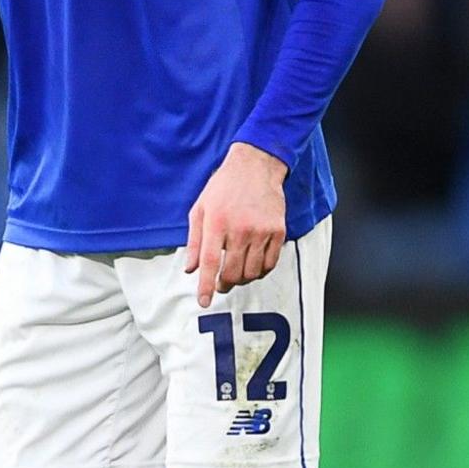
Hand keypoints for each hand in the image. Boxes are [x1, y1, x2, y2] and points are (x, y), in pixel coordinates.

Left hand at [181, 142, 289, 307]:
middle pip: (233, 272)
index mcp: (216, 222)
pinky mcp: (278, 231)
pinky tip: (253, 265)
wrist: (256, 166)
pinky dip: (261, 271)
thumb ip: (194, 241)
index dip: (206, 286)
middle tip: (222, 284)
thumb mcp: (200, 208)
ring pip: (252, 272)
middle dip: (224, 284)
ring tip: (237, 273)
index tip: (204, 301)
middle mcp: (240, 228)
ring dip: (242, 279)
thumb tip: (190, 269)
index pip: (210, 263)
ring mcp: (261, 230)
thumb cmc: (224, 187)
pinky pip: (270, 264)